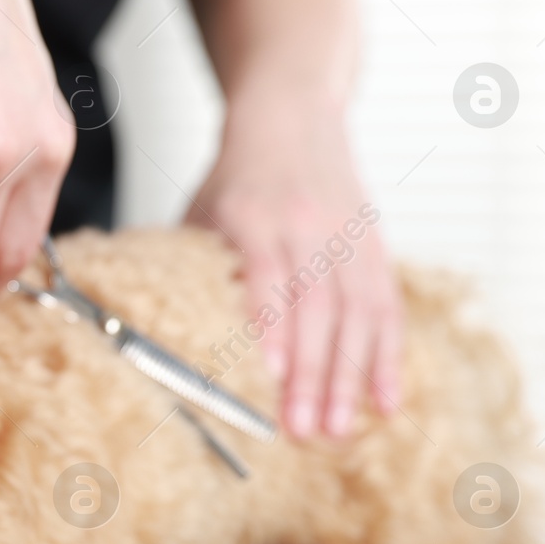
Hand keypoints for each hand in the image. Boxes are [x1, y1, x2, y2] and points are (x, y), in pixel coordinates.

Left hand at [186, 97, 401, 437]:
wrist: (294, 112)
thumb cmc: (237, 174)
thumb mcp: (201, 208)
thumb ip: (190, 265)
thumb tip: (155, 334)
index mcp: (253, 214)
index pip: (268, 275)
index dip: (274, 326)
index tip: (272, 376)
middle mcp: (306, 225)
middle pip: (317, 306)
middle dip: (312, 374)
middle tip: (302, 431)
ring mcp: (347, 235)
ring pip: (357, 314)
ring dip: (349, 378)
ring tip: (338, 430)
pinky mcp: (375, 245)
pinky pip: (387, 307)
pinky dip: (389, 357)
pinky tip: (386, 401)